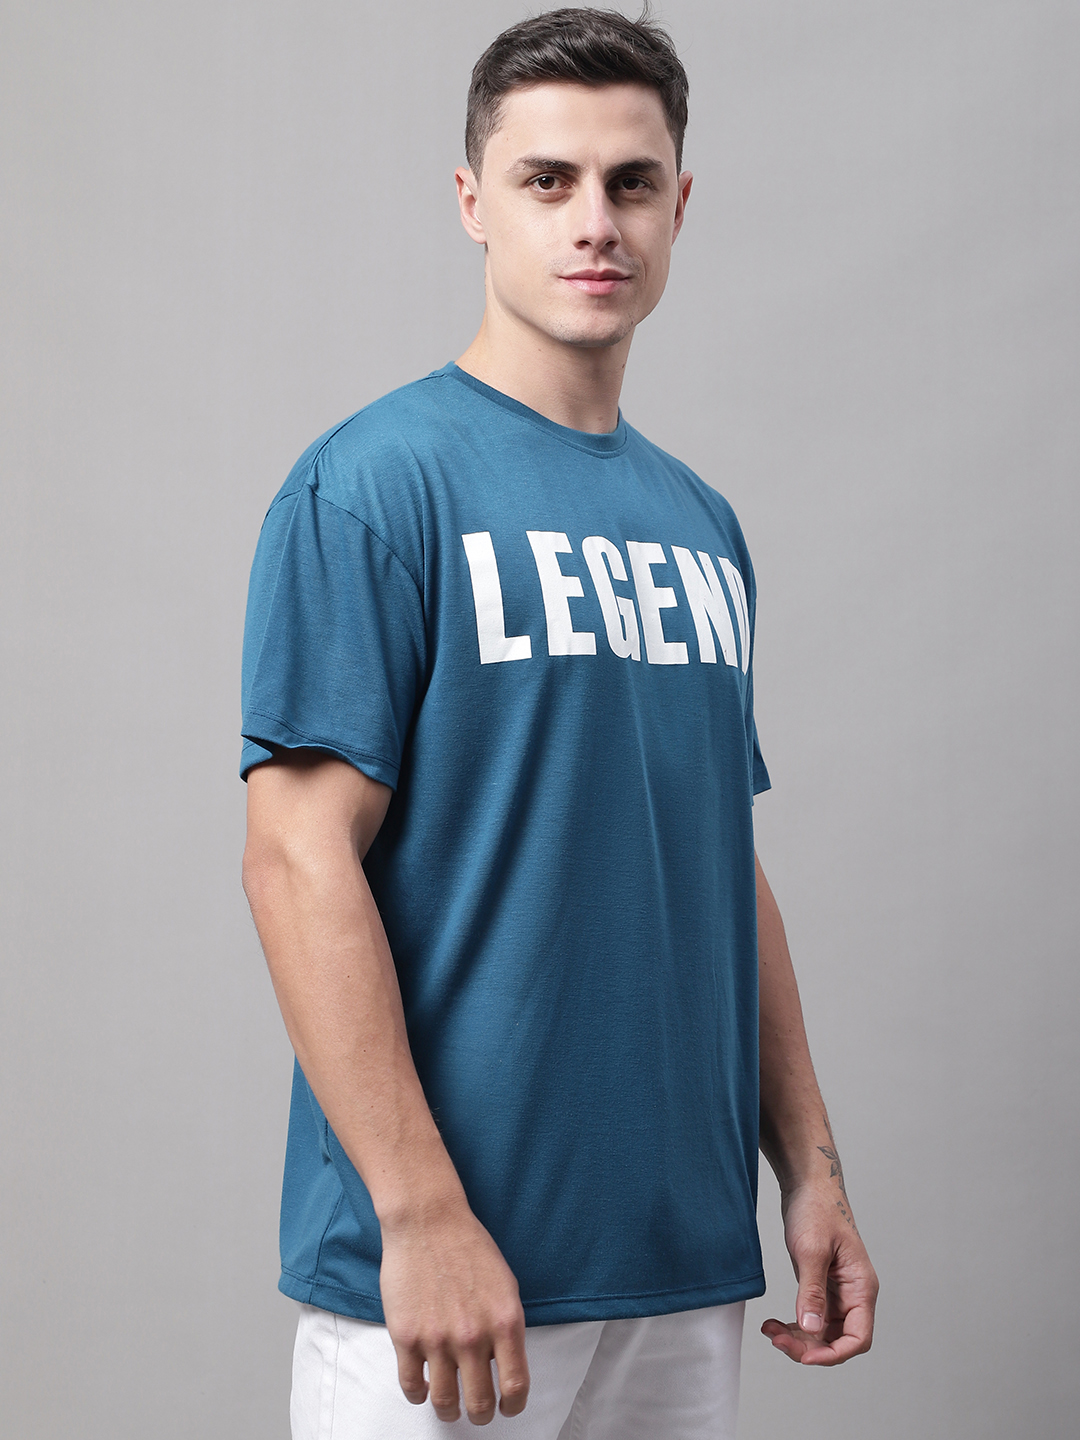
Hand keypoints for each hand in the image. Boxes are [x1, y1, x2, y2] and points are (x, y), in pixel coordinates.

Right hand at [379, 1200, 529, 1424]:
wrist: (428, 1221)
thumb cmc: (468, 1247)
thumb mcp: (505, 1286)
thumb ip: (506, 1328)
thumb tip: (503, 1366)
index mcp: (505, 1322)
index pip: (516, 1386)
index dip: (513, 1406)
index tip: (508, 1407)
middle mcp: (473, 1336)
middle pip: (480, 1404)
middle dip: (481, 1415)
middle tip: (478, 1411)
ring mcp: (437, 1339)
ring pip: (445, 1403)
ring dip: (450, 1411)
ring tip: (451, 1407)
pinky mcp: (406, 1337)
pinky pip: (412, 1387)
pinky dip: (419, 1395)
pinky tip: (425, 1386)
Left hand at [761, 1181, 877, 1365]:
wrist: (808, 1183)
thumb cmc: (816, 1209)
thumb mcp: (811, 1250)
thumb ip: (811, 1291)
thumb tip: (811, 1329)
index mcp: (861, 1287)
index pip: (858, 1337)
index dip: (833, 1354)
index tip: (805, 1355)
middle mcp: (853, 1294)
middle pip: (838, 1340)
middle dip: (809, 1348)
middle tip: (777, 1340)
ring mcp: (836, 1292)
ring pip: (822, 1332)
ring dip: (798, 1339)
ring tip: (770, 1331)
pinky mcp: (820, 1286)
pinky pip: (811, 1317)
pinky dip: (794, 1325)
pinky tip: (773, 1324)